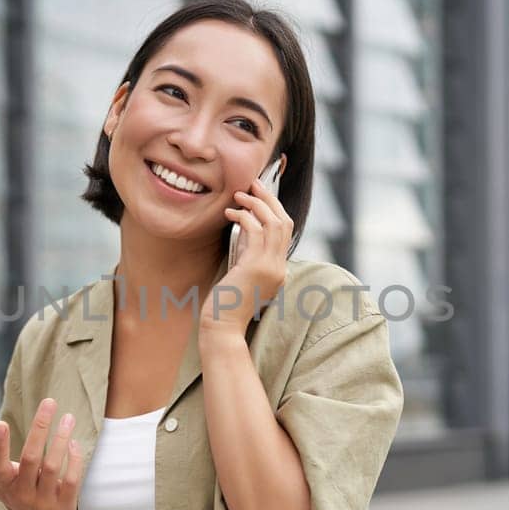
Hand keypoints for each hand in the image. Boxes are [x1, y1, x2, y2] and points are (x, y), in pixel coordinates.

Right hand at [0, 398, 84, 509]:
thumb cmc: (16, 497)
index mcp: (5, 484)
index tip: (0, 423)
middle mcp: (23, 493)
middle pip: (31, 458)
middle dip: (40, 429)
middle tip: (49, 402)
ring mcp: (45, 500)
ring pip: (53, 466)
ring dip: (60, 439)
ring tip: (67, 417)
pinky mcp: (65, 505)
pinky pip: (71, 480)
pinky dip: (74, 459)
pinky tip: (74, 442)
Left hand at [204, 177, 292, 336]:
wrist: (223, 327)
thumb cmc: (226, 304)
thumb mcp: (241, 272)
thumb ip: (247, 250)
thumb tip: (245, 224)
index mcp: (278, 270)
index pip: (285, 231)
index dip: (274, 209)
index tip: (259, 194)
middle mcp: (279, 268)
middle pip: (284, 222)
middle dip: (270, 199)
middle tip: (254, 182)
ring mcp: (271, 268)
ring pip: (273, 223)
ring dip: (256, 204)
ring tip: (239, 194)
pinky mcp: (256, 267)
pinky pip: (256, 232)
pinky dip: (244, 217)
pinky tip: (231, 213)